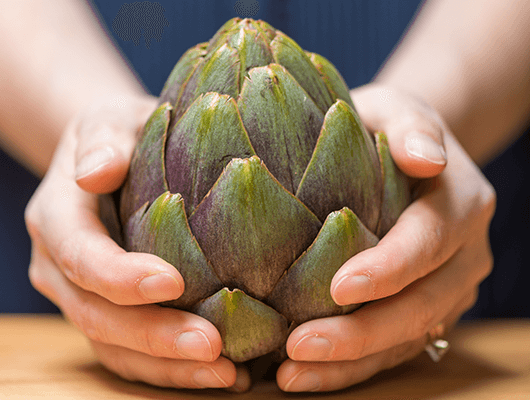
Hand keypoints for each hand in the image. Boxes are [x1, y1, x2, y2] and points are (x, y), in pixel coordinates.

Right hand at [25, 94, 248, 390]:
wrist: (111, 159)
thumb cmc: (120, 133)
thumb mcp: (110, 119)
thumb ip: (103, 141)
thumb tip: (96, 171)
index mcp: (56, 218)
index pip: (81, 255)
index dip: (119, 276)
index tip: (173, 282)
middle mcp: (60, 268)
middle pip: (96, 316)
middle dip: (153, 336)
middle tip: (213, 347)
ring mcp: (82, 297)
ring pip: (115, 347)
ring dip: (167, 366)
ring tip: (227, 374)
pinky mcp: (110, 314)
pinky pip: (132, 353)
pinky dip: (171, 369)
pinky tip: (223, 372)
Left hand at [276, 84, 495, 391]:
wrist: (405, 153)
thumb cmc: (385, 126)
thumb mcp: (398, 108)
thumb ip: (412, 126)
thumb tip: (425, 158)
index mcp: (461, 204)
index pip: (429, 241)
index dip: (390, 268)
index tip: (338, 286)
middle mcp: (464, 255)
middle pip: (421, 305)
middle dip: (362, 333)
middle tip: (299, 348)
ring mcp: (446, 288)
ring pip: (407, 339)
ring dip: (351, 363)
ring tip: (291, 375)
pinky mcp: (424, 310)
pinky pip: (394, 348)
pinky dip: (352, 366)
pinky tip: (305, 373)